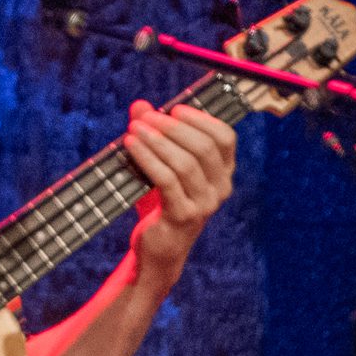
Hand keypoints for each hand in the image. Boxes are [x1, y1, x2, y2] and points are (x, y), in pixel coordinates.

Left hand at [122, 101, 237, 285]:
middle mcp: (220, 189)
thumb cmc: (161, 203)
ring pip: (185, 163)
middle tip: (146, 118)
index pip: (225, 137)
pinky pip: (167, 181)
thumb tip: (140, 105)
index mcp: (223, 173)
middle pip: (204, 147)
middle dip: (172, 127)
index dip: (201, 119)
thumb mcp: (159, 165)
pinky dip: (148, 159)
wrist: (158, 250)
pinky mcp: (183, 217)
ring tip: (134, 130)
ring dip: (156, 141)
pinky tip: (131, 147)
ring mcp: (205, 205)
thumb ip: (153, 134)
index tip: (174, 110)